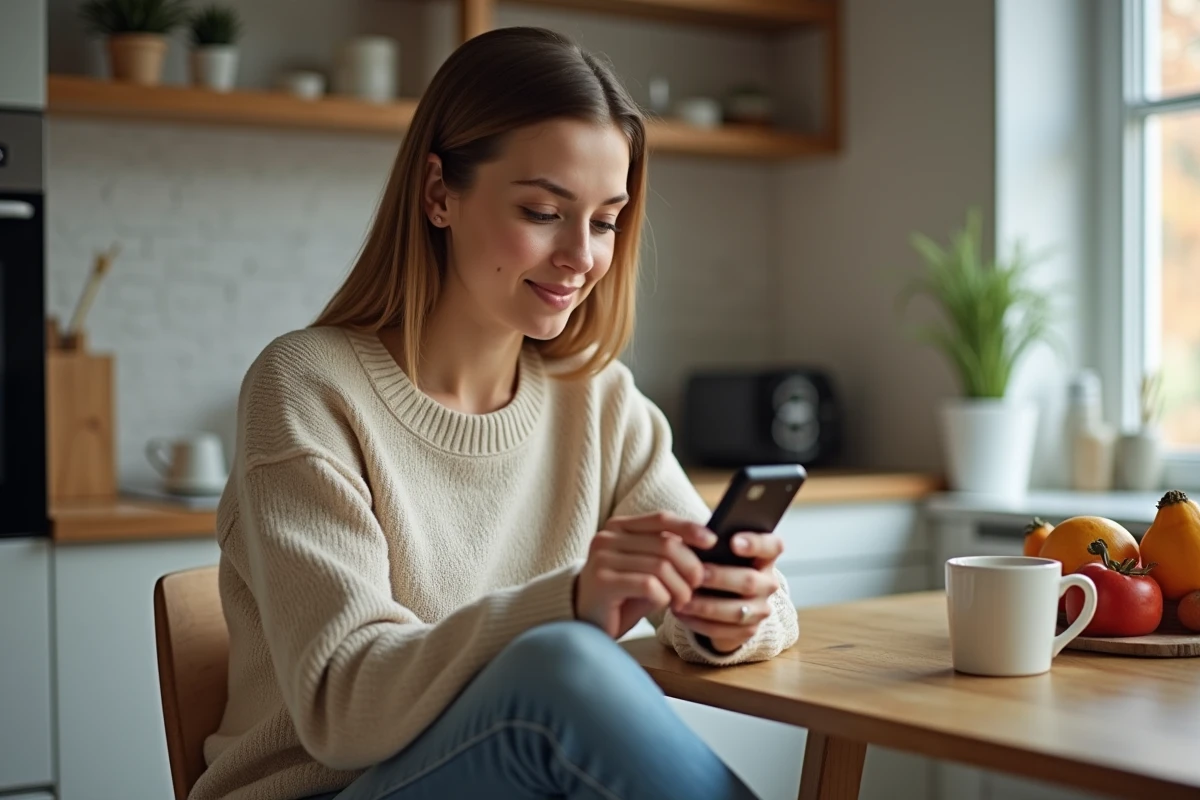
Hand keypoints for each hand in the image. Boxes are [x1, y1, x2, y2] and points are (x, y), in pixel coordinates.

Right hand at [575, 512, 716, 638]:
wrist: (586, 623)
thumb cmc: (622, 595)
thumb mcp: (646, 568)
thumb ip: (667, 553)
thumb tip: (707, 544)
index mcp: (619, 527)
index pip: (661, 518)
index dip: (690, 528)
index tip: (712, 542)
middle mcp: (607, 537)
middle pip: (666, 544)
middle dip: (690, 566)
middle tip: (698, 584)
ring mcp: (602, 559)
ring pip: (660, 566)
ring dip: (680, 587)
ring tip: (683, 600)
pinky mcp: (602, 582)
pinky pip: (648, 585)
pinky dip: (663, 596)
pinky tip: (663, 605)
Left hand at [673, 532, 784, 653]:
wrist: (724, 599)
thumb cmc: (719, 564)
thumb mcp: (721, 551)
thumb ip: (714, 544)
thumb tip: (695, 539)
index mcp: (765, 556)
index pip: (772, 546)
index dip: (755, 543)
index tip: (733, 542)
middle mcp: (768, 583)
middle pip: (749, 581)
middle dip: (720, 578)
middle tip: (697, 575)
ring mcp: (761, 609)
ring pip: (736, 611)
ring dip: (706, 606)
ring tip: (681, 600)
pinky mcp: (749, 629)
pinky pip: (724, 630)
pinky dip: (700, 622)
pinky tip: (682, 614)